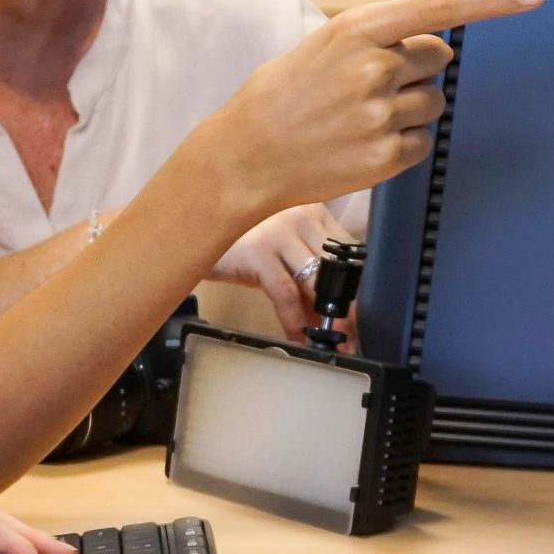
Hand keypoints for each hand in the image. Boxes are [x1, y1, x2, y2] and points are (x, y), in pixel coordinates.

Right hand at [192, 0, 542, 222]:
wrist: (243, 157)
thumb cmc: (280, 97)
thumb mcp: (319, 47)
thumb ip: (374, 39)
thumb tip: (435, 44)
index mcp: (356, 30)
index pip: (439, 7)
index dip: (492, 0)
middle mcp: (374, 68)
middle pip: (440, 59)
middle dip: (417, 69)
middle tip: (370, 86)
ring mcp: (381, 114)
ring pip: (433, 103)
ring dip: (407, 109)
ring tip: (358, 119)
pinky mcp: (385, 155)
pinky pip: (422, 142)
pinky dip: (400, 144)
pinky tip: (359, 144)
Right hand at [210, 205, 353, 339]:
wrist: (196, 236)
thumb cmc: (244, 247)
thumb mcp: (283, 259)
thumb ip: (308, 282)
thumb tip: (336, 322)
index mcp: (314, 212)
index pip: (348, 252)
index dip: (355, 287)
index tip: (357, 317)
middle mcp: (301, 215)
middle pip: (336, 266)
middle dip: (344, 306)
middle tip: (347, 337)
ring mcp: (279, 232)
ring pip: (315, 280)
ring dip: (323, 316)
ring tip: (327, 341)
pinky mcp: (258, 252)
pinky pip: (285, 293)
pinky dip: (294, 320)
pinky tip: (296, 336)